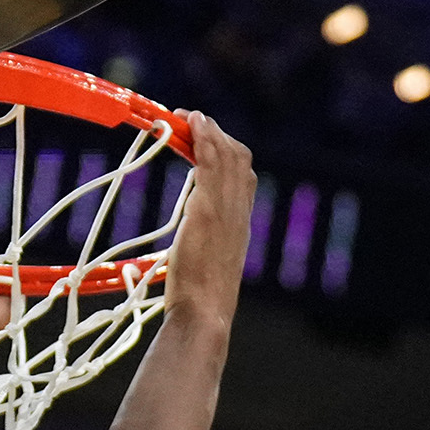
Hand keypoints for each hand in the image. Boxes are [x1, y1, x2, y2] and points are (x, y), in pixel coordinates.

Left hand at [157, 114, 254, 327]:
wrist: (205, 313)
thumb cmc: (200, 301)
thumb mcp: (207, 267)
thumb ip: (204, 245)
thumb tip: (190, 242)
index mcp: (241, 224)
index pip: (244, 175)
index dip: (226, 152)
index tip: (205, 142)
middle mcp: (240, 212)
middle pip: (240, 157)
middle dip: (217, 135)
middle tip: (192, 122)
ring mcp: (226, 209)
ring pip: (225, 154)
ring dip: (206, 129)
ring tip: (186, 116)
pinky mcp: (209, 209)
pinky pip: (209, 161)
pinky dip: (201, 136)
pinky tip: (188, 123)